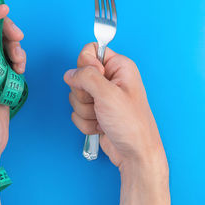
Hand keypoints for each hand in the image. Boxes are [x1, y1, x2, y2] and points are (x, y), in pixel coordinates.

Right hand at [64, 43, 169, 204]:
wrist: (134, 154)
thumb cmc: (131, 124)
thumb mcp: (108, 94)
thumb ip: (86, 77)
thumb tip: (70, 73)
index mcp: (119, 67)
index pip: (90, 50)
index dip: (87, 65)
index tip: (96, 80)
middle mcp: (110, 79)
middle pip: (79, 75)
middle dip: (84, 94)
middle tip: (100, 103)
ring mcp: (101, 97)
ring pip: (75, 96)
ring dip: (86, 111)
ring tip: (103, 117)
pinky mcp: (95, 111)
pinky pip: (76, 112)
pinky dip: (86, 122)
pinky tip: (101, 126)